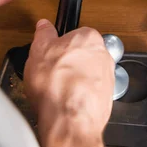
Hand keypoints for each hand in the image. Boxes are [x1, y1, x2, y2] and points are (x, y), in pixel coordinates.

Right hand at [24, 20, 116, 146]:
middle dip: (67, 63)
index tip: (50, 54)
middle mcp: (104, 55)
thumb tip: (44, 26)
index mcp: (89, 37)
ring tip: (55, 90)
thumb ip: (44, 34)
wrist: (69, 120)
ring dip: (73, 81)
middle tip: (51, 73)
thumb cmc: (56, 85)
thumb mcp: (39, 50)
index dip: (58, 46)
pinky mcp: (107, 98)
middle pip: (81, 55)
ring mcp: (107, 78)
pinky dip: (78, 97)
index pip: (74, 35)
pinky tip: (64, 102)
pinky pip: (89, 93)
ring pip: (86, 75)